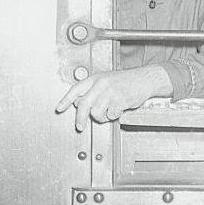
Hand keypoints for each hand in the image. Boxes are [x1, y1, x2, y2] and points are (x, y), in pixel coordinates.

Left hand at [55, 65, 170, 130]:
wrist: (144, 79)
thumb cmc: (126, 81)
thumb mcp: (106, 80)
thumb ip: (92, 91)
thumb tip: (79, 104)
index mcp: (95, 78)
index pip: (76, 89)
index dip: (65, 100)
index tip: (59, 108)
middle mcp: (101, 84)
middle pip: (83, 104)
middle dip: (80, 118)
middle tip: (80, 126)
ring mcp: (110, 92)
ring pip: (96, 112)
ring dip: (101, 117)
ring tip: (108, 112)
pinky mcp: (119, 100)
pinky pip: (110, 115)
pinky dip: (113, 116)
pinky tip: (117, 110)